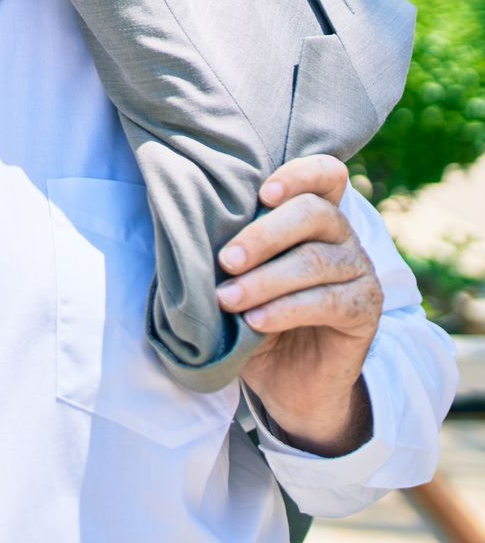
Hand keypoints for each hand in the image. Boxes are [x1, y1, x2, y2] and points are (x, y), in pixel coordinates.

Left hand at [215, 154, 381, 455]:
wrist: (287, 381)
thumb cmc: (255, 312)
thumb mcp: (239, 275)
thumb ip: (233, 247)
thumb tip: (190, 223)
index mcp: (314, 213)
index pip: (326, 174)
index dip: (299, 174)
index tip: (262, 193)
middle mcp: (342, 234)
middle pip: (314, 213)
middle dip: (263, 234)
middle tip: (226, 260)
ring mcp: (359, 270)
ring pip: (314, 261)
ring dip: (264, 279)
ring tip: (227, 298)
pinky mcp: (365, 309)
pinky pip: (326, 302)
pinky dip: (284, 309)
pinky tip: (255, 320)